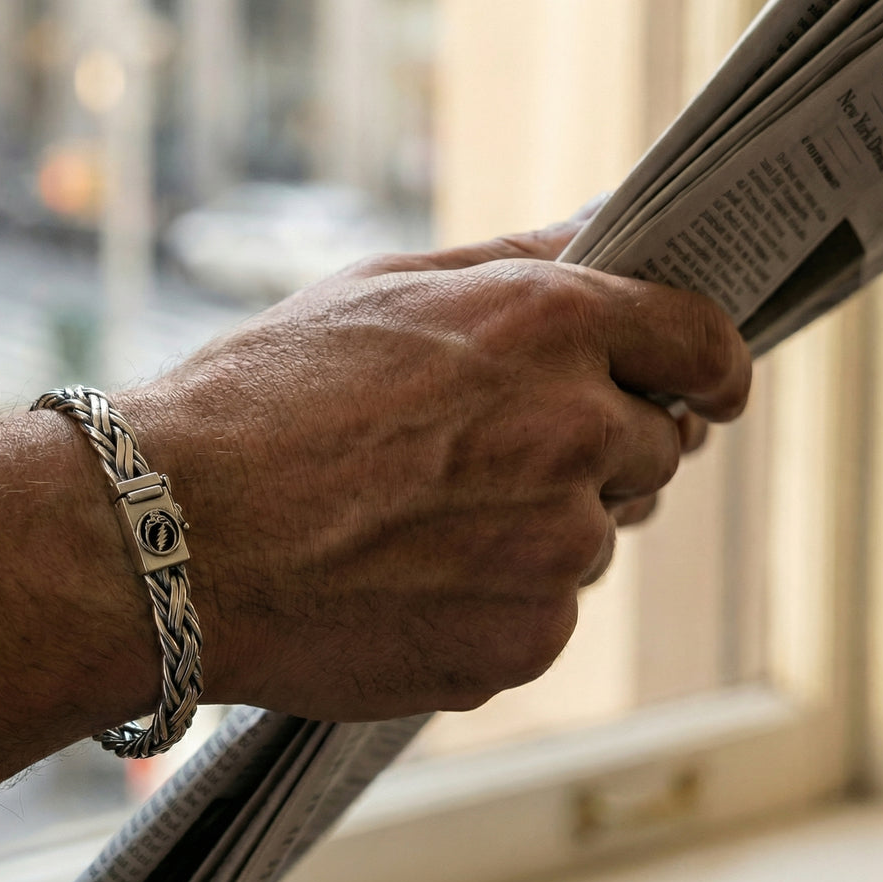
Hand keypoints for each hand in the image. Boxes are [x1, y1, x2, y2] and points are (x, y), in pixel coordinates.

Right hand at [121, 208, 749, 722]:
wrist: (174, 533)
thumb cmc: (263, 398)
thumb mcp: (385, 287)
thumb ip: (518, 262)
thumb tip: (606, 238)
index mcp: (550, 328)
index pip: (703, 346)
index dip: (708, 366)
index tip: (703, 387)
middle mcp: (575, 436)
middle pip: (653, 448)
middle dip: (597, 447)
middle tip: (495, 453)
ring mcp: (556, 552)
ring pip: (594, 537)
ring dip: (540, 527)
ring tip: (422, 518)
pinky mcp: (523, 643)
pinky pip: (547, 613)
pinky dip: (499, 599)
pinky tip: (409, 577)